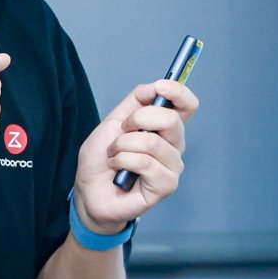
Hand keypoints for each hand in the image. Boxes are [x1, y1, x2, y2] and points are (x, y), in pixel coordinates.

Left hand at [72, 77, 197, 233]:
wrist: (89, 192)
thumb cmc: (102, 159)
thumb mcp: (114, 122)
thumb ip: (136, 101)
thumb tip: (155, 86)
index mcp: (165, 128)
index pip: (187, 106)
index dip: (179, 92)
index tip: (160, 87)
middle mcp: (174, 146)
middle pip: (172, 120)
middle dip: (138, 119)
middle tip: (122, 130)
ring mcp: (172, 167)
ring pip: (153, 143)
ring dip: (123, 145)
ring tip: (114, 154)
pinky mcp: (166, 186)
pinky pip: (146, 163)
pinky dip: (124, 161)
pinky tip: (118, 169)